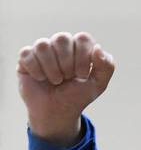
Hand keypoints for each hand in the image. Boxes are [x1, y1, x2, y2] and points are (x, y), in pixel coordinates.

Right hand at [17, 32, 114, 146]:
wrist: (57, 111)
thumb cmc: (78, 95)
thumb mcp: (98, 84)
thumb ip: (106, 66)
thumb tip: (98, 48)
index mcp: (80, 47)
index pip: (82, 38)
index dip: (83, 57)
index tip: (82, 75)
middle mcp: (61, 45)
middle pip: (62, 38)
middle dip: (67, 63)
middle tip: (68, 78)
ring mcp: (43, 50)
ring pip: (43, 45)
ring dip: (52, 68)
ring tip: (56, 81)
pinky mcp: (26, 58)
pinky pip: (27, 54)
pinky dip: (36, 70)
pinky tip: (41, 79)